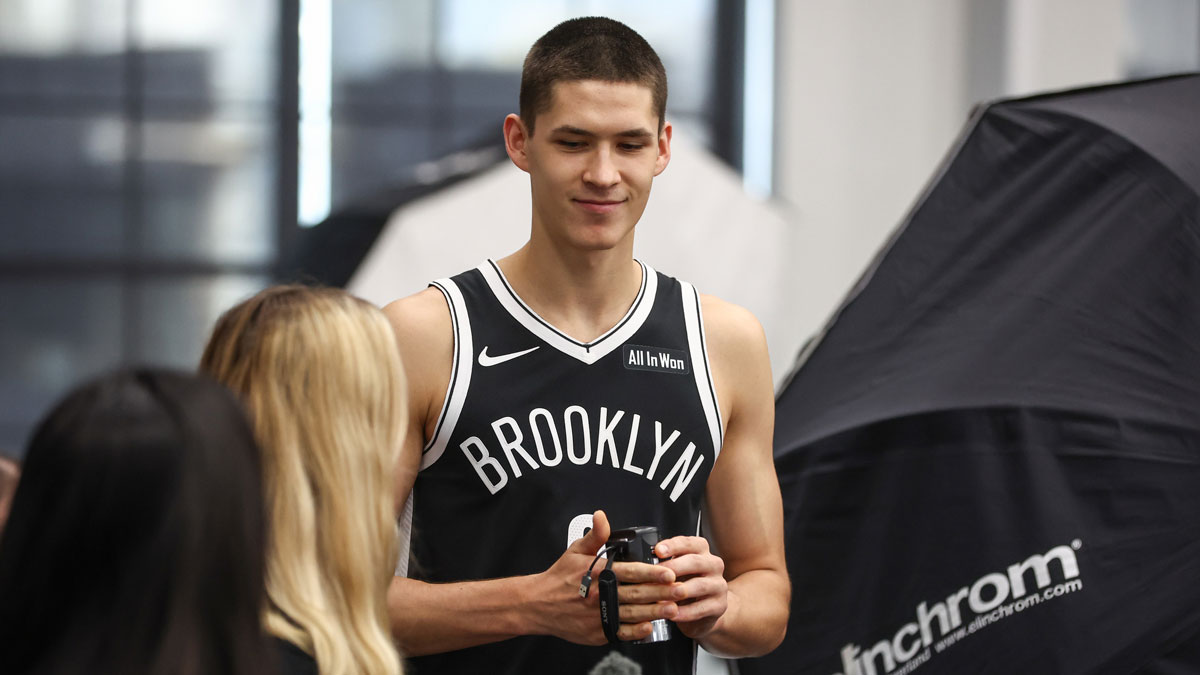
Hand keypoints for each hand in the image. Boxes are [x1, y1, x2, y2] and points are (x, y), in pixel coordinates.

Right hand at [532, 510, 679, 643]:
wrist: (538, 604)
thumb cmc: (559, 577)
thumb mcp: (576, 551)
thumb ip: (595, 535)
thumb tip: (602, 515)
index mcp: (597, 573)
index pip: (630, 572)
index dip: (651, 572)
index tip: (669, 572)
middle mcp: (599, 594)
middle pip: (636, 593)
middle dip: (661, 592)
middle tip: (681, 591)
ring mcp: (598, 615)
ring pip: (632, 614)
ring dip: (654, 612)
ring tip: (673, 609)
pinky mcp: (596, 632)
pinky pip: (620, 632)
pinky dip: (636, 631)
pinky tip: (649, 627)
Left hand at [654, 536, 727, 639]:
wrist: (706, 609)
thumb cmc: (686, 584)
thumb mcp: (677, 571)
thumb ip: (666, 565)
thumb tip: (645, 566)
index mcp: (701, 551)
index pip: (689, 543)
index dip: (672, 545)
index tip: (657, 550)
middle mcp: (713, 564)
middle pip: (695, 562)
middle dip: (674, 567)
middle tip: (658, 575)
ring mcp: (719, 585)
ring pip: (700, 585)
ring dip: (679, 591)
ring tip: (663, 597)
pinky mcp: (720, 605)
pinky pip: (702, 608)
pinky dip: (685, 612)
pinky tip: (673, 614)